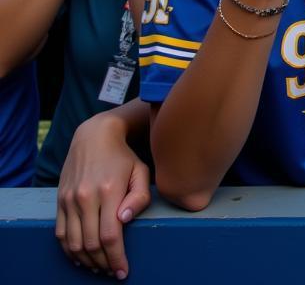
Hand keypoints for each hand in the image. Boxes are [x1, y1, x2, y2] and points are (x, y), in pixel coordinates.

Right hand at [55, 112, 151, 278]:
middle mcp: (86, 197)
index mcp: (109, 191)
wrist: (94, 137)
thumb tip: (125, 219)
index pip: (111, 235)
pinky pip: (60, 234)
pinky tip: (82, 258)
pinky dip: (69, 251)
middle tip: (113, 272)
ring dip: (87, 261)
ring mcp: (70, 200)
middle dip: (104, 264)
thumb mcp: (140, 170)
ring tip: (100, 268)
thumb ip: (140, 196)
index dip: (117, 258)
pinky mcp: (60, 201)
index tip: (123, 271)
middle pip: (92, 244)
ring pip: (74, 243)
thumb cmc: (123, 157)